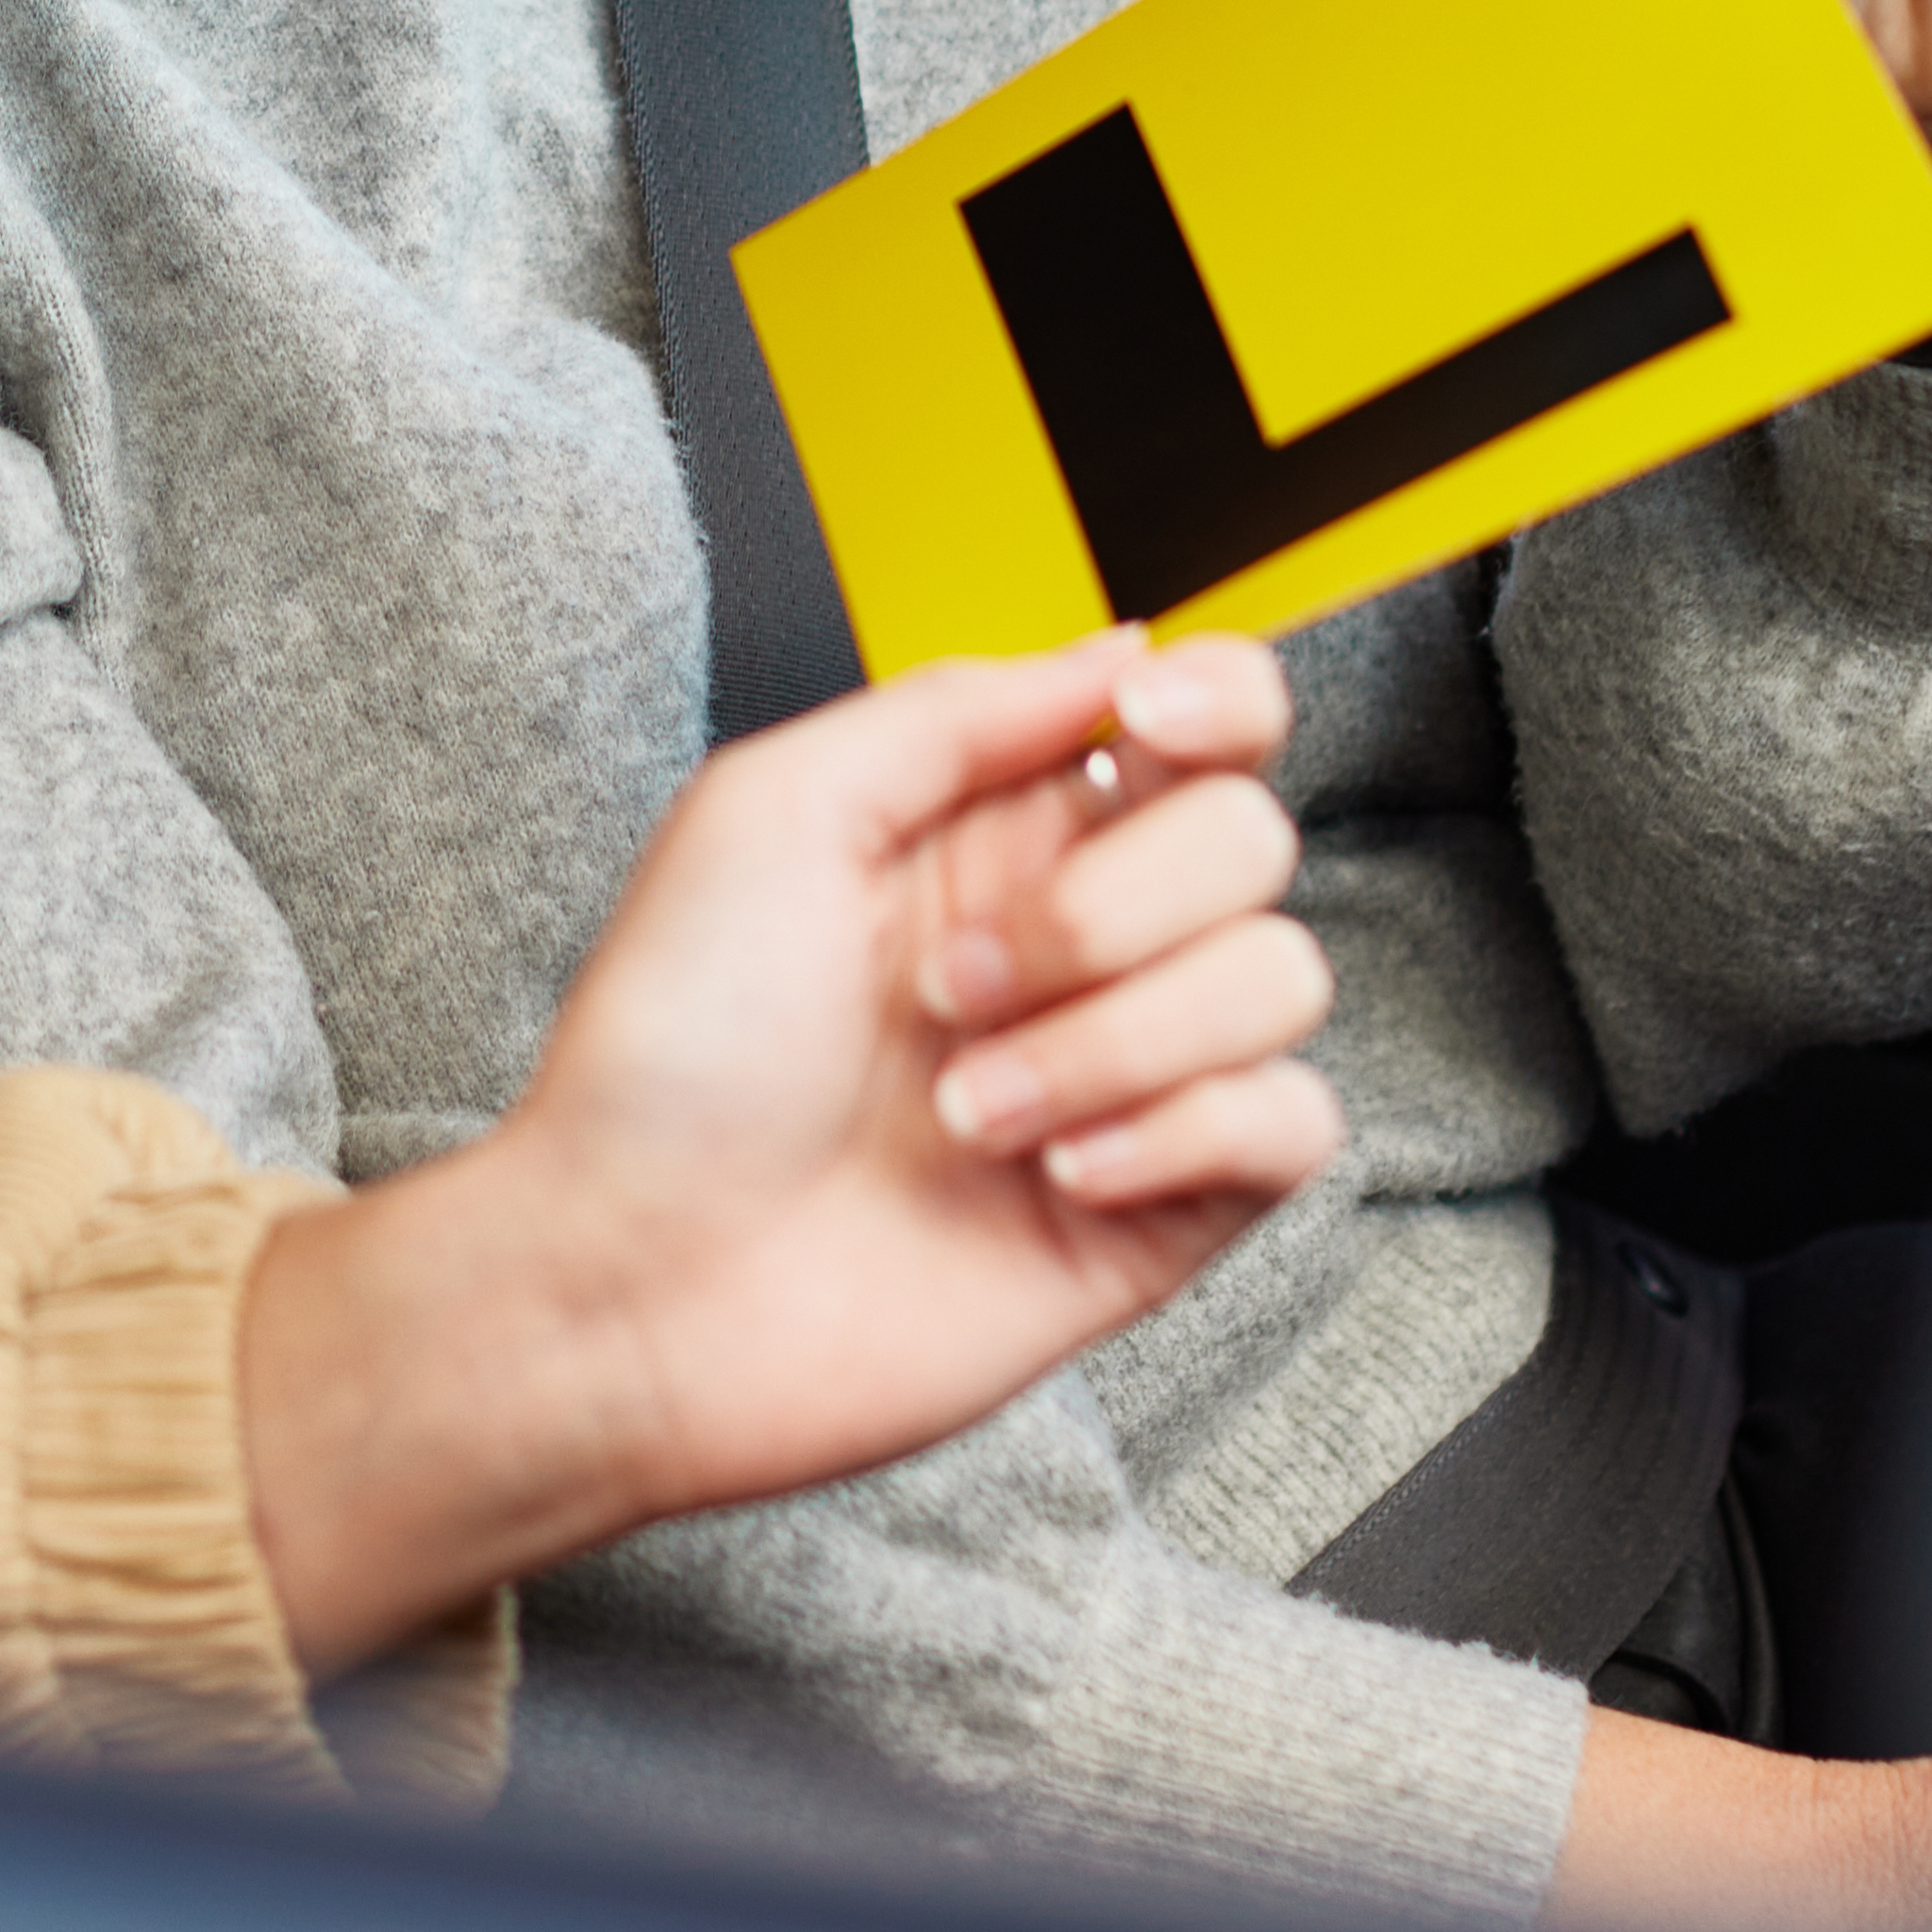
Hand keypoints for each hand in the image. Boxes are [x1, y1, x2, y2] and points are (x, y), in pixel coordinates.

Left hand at [234, 635, 1338, 1671]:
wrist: (638, 1280)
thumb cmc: (667, 1054)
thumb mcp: (770, 812)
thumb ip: (953, 714)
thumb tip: (1120, 651)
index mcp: (996, 828)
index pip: (1205, 720)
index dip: (1218, 700)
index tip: (1144, 729)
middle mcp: (1079, 940)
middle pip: (1250, 840)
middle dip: (1104, 911)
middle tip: (948, 988)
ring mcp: (1127, 1076)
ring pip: (1283, 980)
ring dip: (1113, 1043)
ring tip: (966, 1111)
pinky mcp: (1163, 1209)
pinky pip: (1293, 1125)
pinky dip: (1180, 1136)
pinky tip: (1055, 1172)